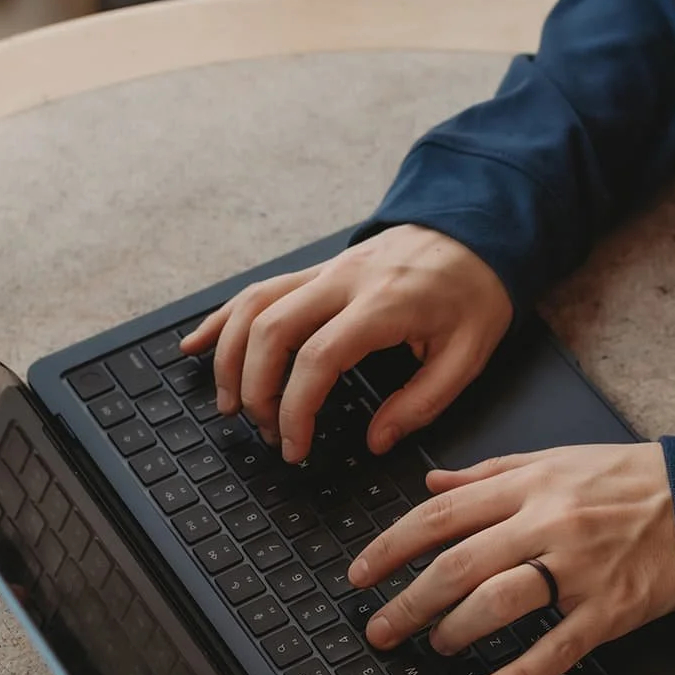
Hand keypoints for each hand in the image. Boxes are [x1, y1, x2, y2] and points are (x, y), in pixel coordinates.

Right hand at [180, 226, 512, 462]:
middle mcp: (343, 281)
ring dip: (230, 357)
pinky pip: (257, 289)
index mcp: (382, 304)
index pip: (318, 359)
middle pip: (271, 330)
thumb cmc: (475, 292)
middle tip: (267, 432)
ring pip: (254, 306)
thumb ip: (422, 402)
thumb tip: (377, 440)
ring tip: (230, 405)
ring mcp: (325, 270)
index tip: (294, 446)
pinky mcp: (317, 269)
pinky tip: (197, 344)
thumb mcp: (468, 354)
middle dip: (256, 389)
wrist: (477, 228)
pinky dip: (222, 318)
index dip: (296, 409)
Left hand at [348, 442, 674, 674]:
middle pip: (458, 563)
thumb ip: (491, 473)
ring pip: (498, 601)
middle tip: (379, 628)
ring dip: (454, 630)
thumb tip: (430, 482)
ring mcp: (580, 568)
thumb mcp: (559, 458)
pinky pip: (555, 647)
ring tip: (434, 647)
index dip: (391, 545)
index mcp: (532, 484)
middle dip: (408, 600)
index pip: (442, 515)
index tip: (360, 573)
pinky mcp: (610, 609)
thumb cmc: (634, 480)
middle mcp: (549, 522)